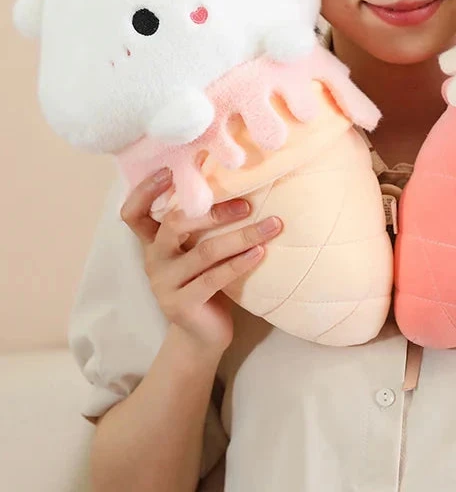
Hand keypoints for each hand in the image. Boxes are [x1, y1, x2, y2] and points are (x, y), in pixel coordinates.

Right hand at [120, 168, 282, 356]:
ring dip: (243, 235)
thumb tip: (235, 179)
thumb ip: (199, 223)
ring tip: (273, 225)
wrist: (202, 334)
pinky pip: (214, 278)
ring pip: (204, 251)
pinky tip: (260, 252)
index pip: (134, 213)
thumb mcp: (196, 249)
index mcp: (153, 242)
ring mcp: (164, 284)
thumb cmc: (205, 279)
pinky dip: (240, 262)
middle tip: (248, 205)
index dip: (145, 190)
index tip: (171, 169)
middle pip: (175, 225)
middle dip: (213, 211)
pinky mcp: (181, 305)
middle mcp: (153, 260)